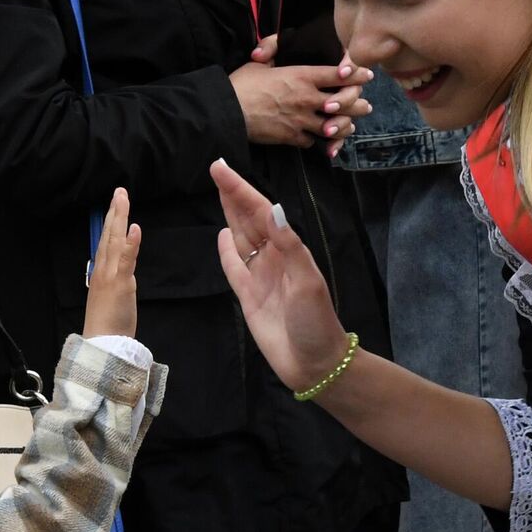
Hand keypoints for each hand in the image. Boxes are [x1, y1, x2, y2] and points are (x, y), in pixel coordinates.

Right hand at [83, 187, 141, 339]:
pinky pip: (126, 259)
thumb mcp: (110, 295)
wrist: (102, 343)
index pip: (105, 240)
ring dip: (119, 218)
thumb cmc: (108, 323)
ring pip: (114, 240)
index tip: (115, 204)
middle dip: (114, 211)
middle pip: (108, 235)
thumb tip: (122, 267)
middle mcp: (102, 269)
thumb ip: (116, 278)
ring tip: (123, 198)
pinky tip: (134, 227)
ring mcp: (110, 274)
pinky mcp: (120, 283)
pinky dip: (130, 242)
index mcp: (100, 271)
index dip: (110, 221)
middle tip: (119, 191)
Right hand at [211, 158, 349, 392]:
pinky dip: (226, 252)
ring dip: (230, 214)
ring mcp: (260, 277)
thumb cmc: (315, 322)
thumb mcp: (307, 282)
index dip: (241, 189)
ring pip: (240, 238)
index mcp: (289, 250)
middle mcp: (273, 259)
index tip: (222, 168)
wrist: (314, 363)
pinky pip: (234, 268)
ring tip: (219, 191)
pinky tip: (221, 234)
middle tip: (216, 168)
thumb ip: (289, 246)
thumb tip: (272, 210)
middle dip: (233, 194)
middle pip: (248, 219)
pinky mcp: (248, 297)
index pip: (260, 211)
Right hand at [229, 44, 374, 149]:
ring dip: (343, 127)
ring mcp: (301, 120)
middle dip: (358, 105)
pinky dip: (317, 141)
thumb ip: (275, 49)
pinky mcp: (292, 137)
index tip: (366, 75)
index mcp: (302, 76)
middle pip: (343, 103)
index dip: (356, 74)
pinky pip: (312, 141)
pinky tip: (320, 140)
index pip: (338, 74)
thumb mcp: (259, 61)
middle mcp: (307, 98)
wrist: (227, 111)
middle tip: (366, 106)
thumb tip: (282, 40)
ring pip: (333, 126)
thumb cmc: (241, 84)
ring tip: (350, 126)